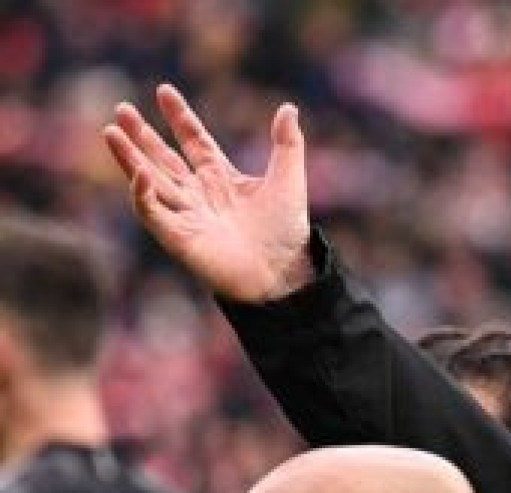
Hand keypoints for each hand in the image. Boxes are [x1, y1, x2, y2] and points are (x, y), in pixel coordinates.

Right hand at [102, 83, 312, 303]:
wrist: (285, 272)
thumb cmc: (287, 231)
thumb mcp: (289, 179)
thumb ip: (288, 144)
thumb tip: (289, 108)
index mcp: (221, 178)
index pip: (194, 140)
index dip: (179, 117)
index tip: (164, 91)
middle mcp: (199, 194)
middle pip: (163, 158)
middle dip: (141, 135)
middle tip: (121, 109)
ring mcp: (186, 215)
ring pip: (149, 180)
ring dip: (129, 157)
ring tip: (110, 131)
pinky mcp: (178, 237)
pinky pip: (152, 213)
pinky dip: (143, 193)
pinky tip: (139, 172)